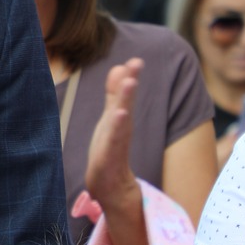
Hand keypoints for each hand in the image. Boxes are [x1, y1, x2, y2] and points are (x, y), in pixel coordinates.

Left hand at [83, 61, 141, 208]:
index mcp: (119, 119)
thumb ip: (115, 94)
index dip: (130, 76)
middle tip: (137, 63)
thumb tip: (119, 67)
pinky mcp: (108, 159)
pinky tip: (119, 114)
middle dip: (130, 83)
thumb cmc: (110, 148)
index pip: (124, 95)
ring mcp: (115, 144)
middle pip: (125, 104)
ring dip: (125, 102)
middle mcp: (119, 129)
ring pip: (120, 122)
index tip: (136, 59)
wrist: (109, 185)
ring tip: (130, 83)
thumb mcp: (112, 118)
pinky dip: (117, 129)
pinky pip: (113, 143)